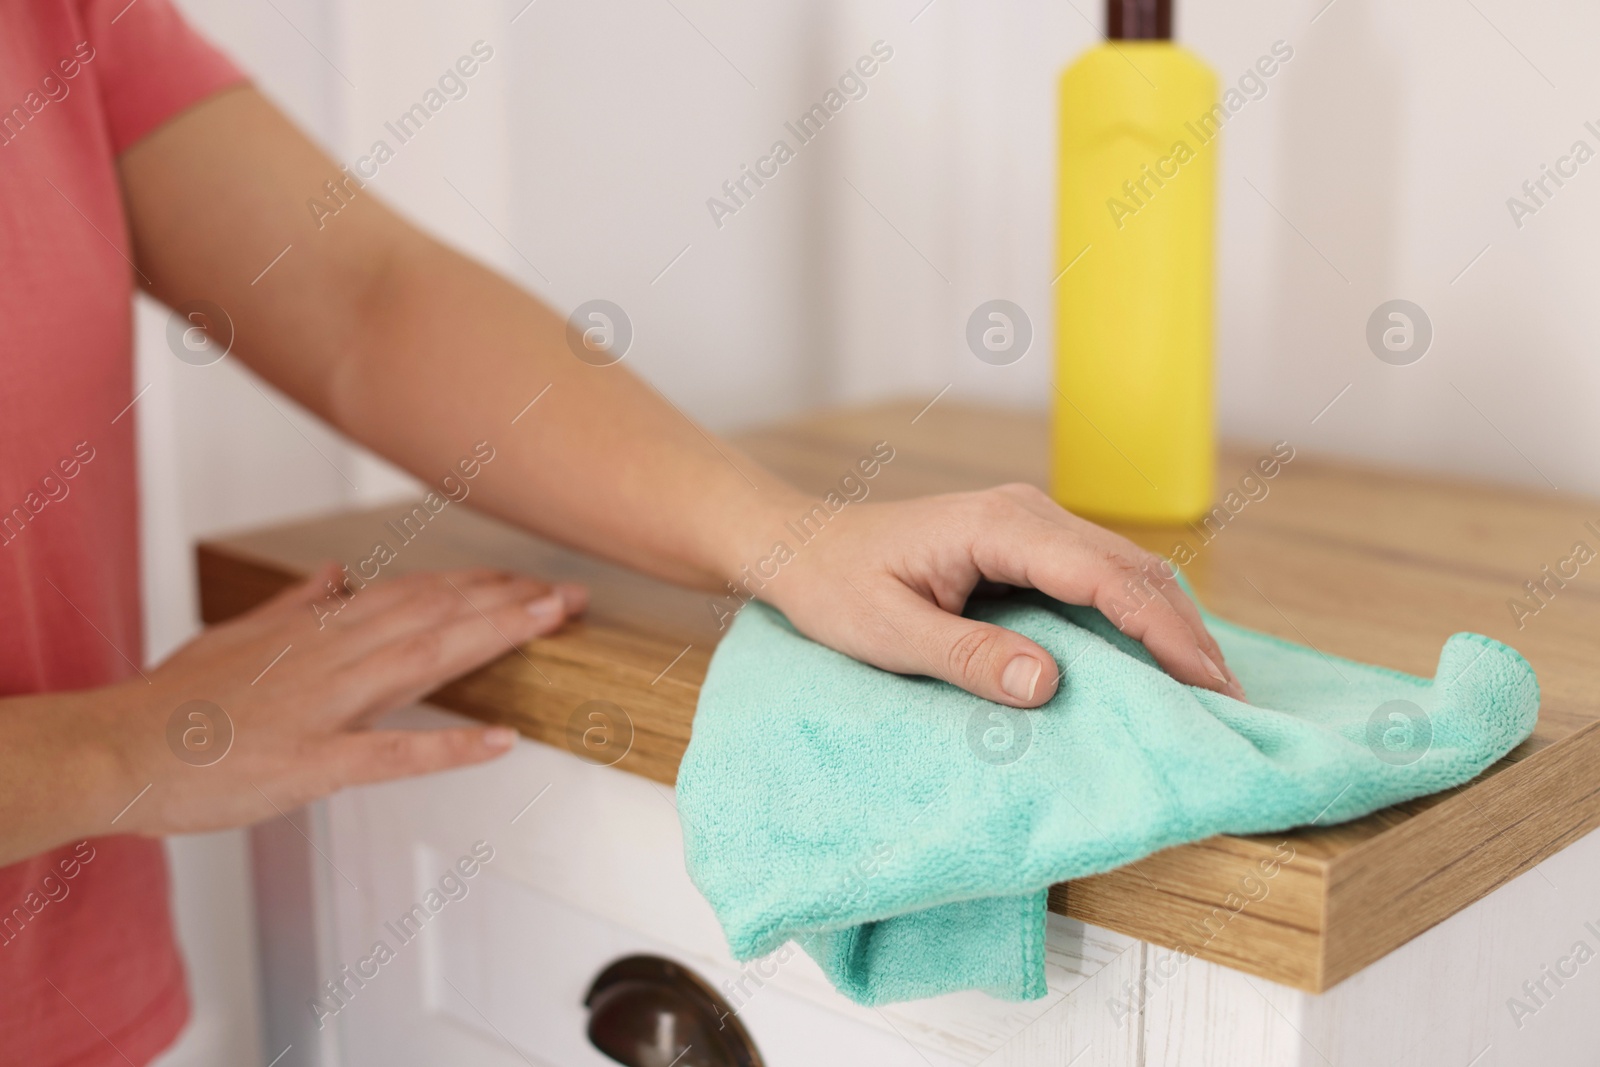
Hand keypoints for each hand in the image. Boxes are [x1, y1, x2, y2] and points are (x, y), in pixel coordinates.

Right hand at [94, 565, 585, 836]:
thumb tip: (337, 575)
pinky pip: (389, 754)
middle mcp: (329, 656)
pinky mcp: (309, 764)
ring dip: (493, 638)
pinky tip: (498, 741)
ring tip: (550, 623)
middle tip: (570, 593)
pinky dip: (447, 747)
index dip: (476, 584)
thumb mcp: (234, 637)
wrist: (112, 750)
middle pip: (433, 615)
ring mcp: (322, 707)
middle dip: (507, 600)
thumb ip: (294, 608)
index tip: (526, 578)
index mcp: (316, 631)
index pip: (413, 594)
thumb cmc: (173, 703)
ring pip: (422, 660)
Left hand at [762, 484, 1242, 707]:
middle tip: (1231, 703)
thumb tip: (1048, 684)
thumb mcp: (889, 635)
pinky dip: (1138, 614)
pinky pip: (1100, 576)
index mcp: (1000, 526)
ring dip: (1170, 624)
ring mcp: (1031, 523)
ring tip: (1209, 687)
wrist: (802, 545)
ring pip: (1126, 569)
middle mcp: (1027, 512)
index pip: (1108, 579)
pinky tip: (1158, 657)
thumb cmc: (836, 587)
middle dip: (1187, 634)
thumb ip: (967, 657)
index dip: (1165, 634)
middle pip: (1134, 569)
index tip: (1210, 688)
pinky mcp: (1027, 543)